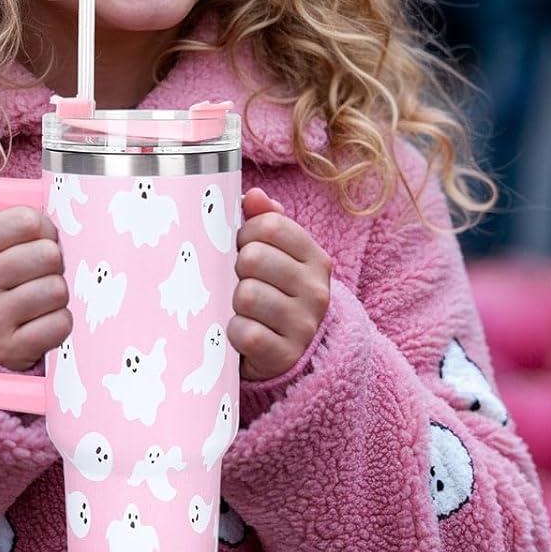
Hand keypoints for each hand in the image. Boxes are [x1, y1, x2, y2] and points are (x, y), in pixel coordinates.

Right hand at [0, 206, 70, 372]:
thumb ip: (16, 224)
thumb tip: (62, 207)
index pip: (25, 220)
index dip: (43, 227)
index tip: (39, 237)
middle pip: (47, 254)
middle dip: (53, 262)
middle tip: (41, 272)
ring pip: (56, 289)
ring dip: (56, 293)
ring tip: (40, 299)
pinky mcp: (10, 351)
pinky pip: (60, 323)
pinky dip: (59, 321)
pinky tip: (41, 322)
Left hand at [230, 188, 331, 381]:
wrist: (292, 354)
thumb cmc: (275, 293)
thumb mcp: (278, 256)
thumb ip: (266, 220)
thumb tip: (254, 196)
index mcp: (316, 258)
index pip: (269, 225)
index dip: (245, 233)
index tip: (243, 247)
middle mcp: (316, 290)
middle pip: (253, 258)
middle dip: (237, 269)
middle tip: (242, 281)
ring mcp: (303, 325)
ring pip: (247, 295)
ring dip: (234, 302)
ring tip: (243, 308)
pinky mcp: (285, 355)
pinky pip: (244, 332)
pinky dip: (234, 332)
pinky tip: (242, 332)